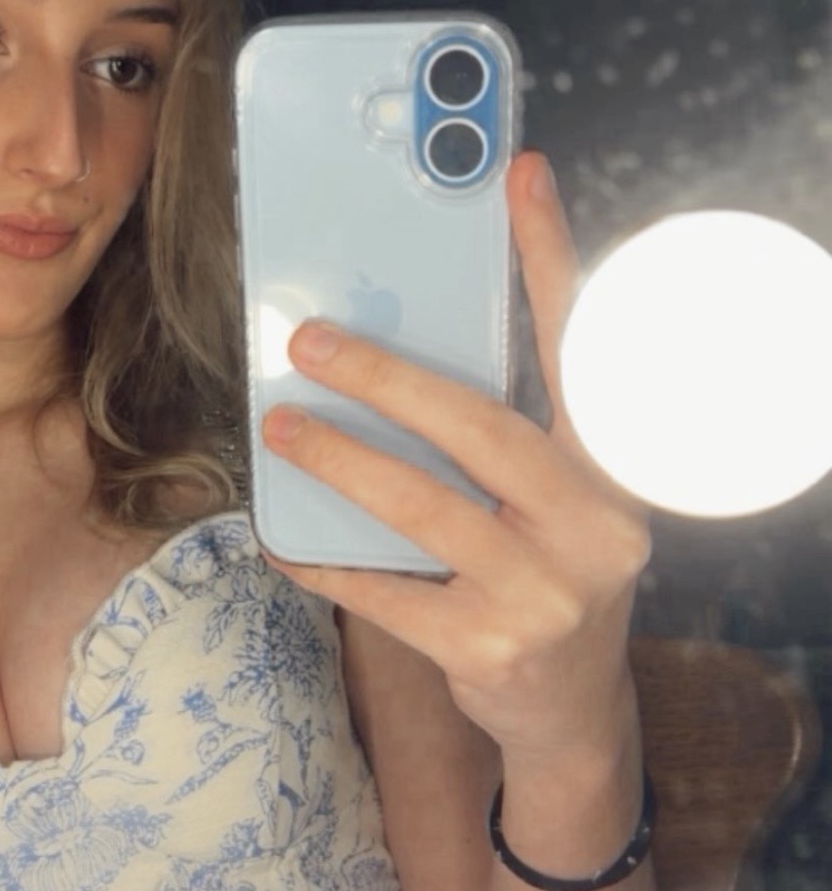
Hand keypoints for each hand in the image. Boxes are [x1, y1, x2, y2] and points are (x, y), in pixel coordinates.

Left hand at [260, 151, 650, 767]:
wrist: (571, 713)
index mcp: (611, 471)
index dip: (549, 259)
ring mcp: (544, 590)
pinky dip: (323, 559)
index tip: (516, 177)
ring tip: (279, 424)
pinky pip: (383, 591)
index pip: (581, 350)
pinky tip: (280, 539)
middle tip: (312, 341)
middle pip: (481, 427)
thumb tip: (398, 354)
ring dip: (338, 460)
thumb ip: (506, 438)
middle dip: (388, 376)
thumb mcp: (555, 503)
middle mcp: (593, 525)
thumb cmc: (548, 576)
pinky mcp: (487, 645)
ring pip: (423, 506)